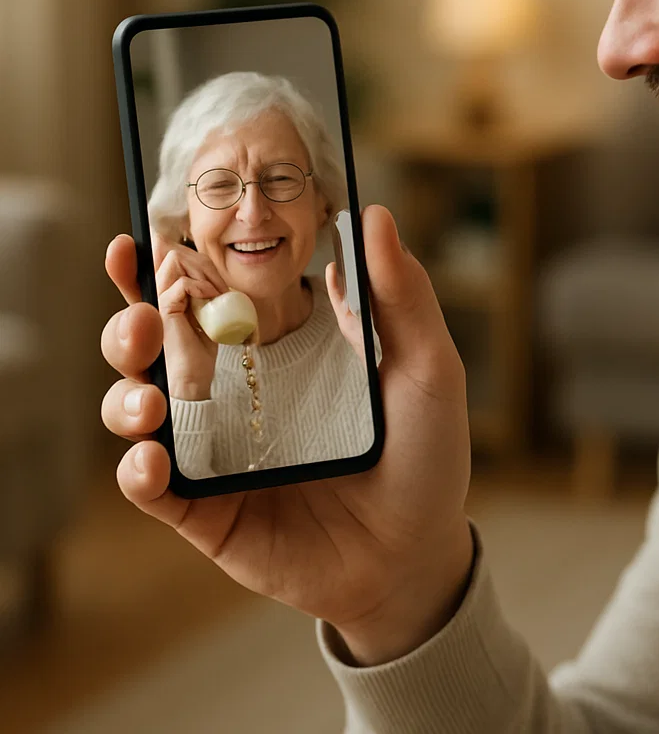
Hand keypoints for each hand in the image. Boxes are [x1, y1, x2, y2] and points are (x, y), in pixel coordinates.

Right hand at [101, 205, 473, 665]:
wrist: (416, 553)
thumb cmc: (425, 452)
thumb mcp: (425, 366)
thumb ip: (400, 295)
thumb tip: (375, 214)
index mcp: (276, 347)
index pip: (208, 294)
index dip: (165, 266)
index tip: (141, 240)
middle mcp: (234, 389)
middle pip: (153, 342)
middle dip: (130, 323)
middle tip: (146, 319)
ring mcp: (214, 449)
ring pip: (136, 407)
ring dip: (125, 395)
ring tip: (151, 402)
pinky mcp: (204, 509)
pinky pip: (151, 487)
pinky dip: (139, 471)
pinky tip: (155, 461)